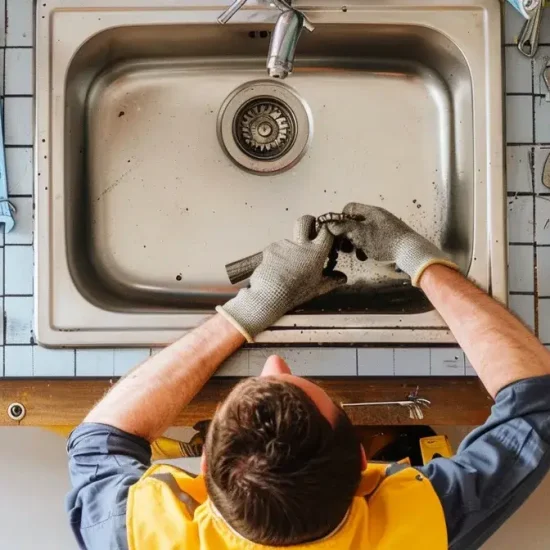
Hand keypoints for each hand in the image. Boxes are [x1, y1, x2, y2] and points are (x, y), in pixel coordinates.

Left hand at [217, 215, 345, 341]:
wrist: (271, 294)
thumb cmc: (295, 292)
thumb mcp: (317, 289)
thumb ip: (331, 281)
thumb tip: (342, 278)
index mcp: (316, 253)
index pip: (326, 232)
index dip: (327, 229)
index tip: (326, 232)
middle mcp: (301, 244)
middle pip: (305, 221)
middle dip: (308, 222)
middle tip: (309, 230)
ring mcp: (284, 244)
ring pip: (289, 240)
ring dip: (290, 249)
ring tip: (287, 267)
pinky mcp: (271, 248)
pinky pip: (277, 249)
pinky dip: (278, 257)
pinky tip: (277, 269)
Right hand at [326, 203, 457, 286]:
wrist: (411, 252)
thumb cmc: (385, 242)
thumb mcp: (361, 234)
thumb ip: (344, 228)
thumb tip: (329, 223)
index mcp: (371, 211)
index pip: (350, 208)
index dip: (341, 218)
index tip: (338, 232)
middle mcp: (377, 217)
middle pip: (355, 221)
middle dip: (348, 234)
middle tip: (345, 246)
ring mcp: (384, 227)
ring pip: (362, 232)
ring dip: (356, 243)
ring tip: (357, 253)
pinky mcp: (389, 238)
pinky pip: (372, 240)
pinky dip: (366, 247)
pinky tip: (366, 255)